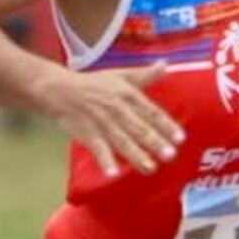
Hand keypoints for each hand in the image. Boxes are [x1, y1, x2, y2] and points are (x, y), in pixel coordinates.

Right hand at [43, 65, 183, 176]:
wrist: (58, 89)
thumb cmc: (92, 84)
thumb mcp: (119, 75)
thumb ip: (144, 75)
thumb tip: (166, 65)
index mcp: (127, 94)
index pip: (151, 112)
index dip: (166, 125)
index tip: (180, 138)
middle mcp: (117, 109)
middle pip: (139, 128)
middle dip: (155, 142)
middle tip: (171, 155)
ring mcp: (101, 122)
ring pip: (122, 141)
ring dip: (136, 155)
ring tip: (150, 168)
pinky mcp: (86, 133)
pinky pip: (98, 149)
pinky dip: (105, 161)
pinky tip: (113, 174)